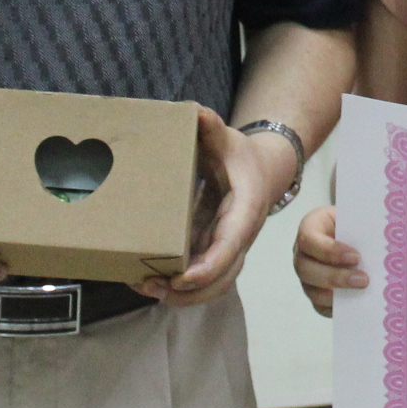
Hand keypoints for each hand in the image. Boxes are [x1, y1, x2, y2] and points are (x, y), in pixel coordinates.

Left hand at [137, 107, 298, 306]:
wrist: (262, 171)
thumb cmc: (240, 155)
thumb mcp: (227, 139)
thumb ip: (211, 127)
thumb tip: (194, 112)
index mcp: (245, 209)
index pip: (231, 243)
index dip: (209, 265)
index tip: (182, 277)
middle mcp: (240, 236)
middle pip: (222, 278)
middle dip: (189, 290)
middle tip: (151, 285)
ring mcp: (229, 249)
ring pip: (213, 286)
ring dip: (181, 295)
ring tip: (144, 287)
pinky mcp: (215, 253)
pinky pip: (202, 279)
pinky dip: (177, 287)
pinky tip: (147, 282)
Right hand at [293, 205, 367, 315]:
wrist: (353, 230)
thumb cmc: (354, 221)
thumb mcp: (356, 216)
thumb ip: (363, 227)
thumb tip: (385, 243)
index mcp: (310, 226)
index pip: (309, 239)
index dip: (329, 251)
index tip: (356, 257)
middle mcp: (303, 252)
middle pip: (306, 269)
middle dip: (335, 277)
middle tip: (363, 279)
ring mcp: (307, 275)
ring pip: (312, 290)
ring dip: (336, 294)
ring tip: (361, 292)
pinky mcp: (315, 293)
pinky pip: (320, 306)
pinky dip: (336, 308)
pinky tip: (354, 305)